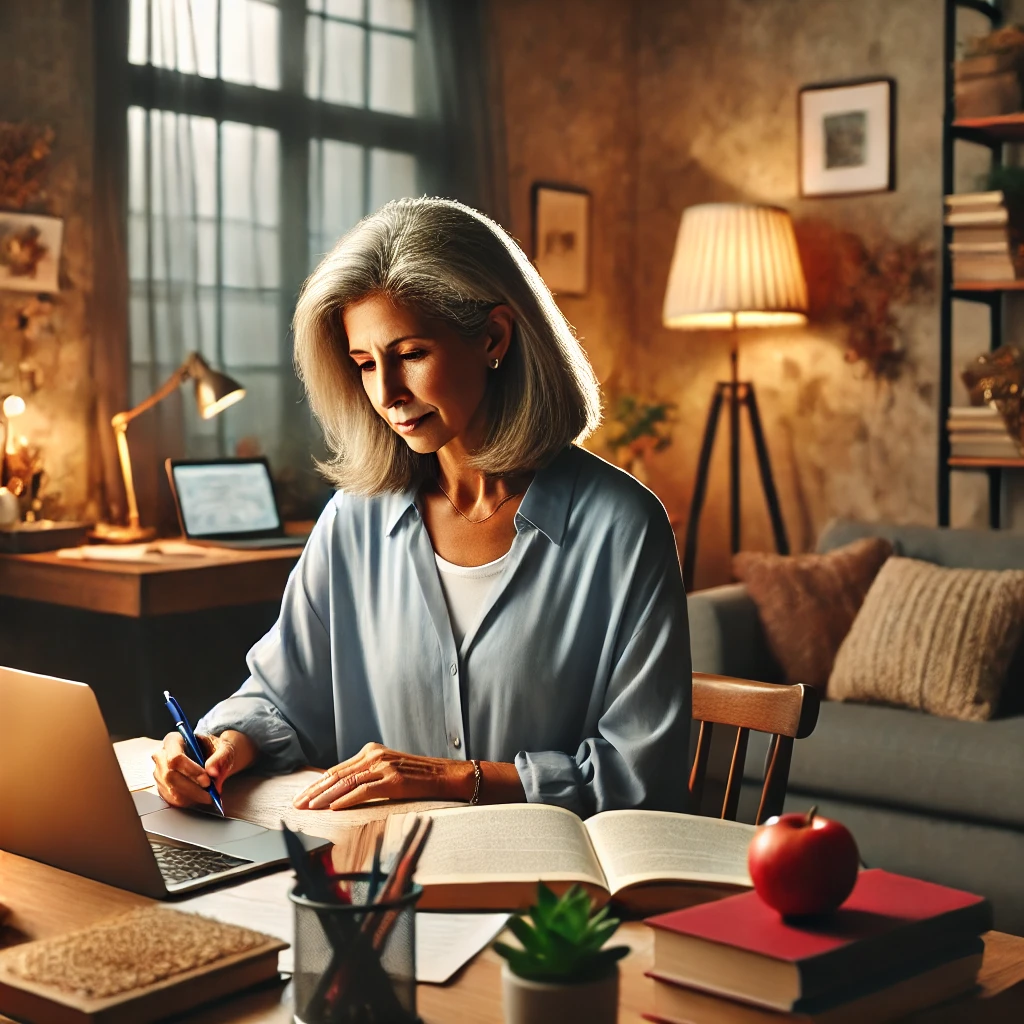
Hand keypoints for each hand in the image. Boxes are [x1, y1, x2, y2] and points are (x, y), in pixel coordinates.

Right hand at [152, 729, 255, 807]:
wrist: (213, 756)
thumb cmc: (215, 749)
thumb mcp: (223, 747)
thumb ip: (221, 757)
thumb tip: (213, 772)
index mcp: (173, 740)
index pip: (175, 758)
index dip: (190, 771)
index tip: (207, 780)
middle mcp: (161, 756)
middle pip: (171, 776)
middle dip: (193, 788)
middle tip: (211, 792)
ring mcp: (159, 773)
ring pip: (171, 790)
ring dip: (192, 797)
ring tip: (209, 796)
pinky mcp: (162, 787)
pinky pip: (172, 799)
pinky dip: (189, 801)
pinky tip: (200, 797)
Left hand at [292, 743, 473, 810]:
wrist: (445, 776)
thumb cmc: (417, 778)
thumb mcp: (388, 771)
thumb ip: (367, 776)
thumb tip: (340, 793)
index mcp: (371, 751)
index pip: (337, 769)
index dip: (317, 784)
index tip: (301, 796)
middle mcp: (374, 755)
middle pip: (337, 774)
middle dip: (314, 791)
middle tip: (297, 804)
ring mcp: (384, 766)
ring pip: (347, 782)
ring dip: (325, 797)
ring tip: (310, 808)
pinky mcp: (394, 779)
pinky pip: (364, 790)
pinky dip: (347, 799)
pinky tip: (334, 808)